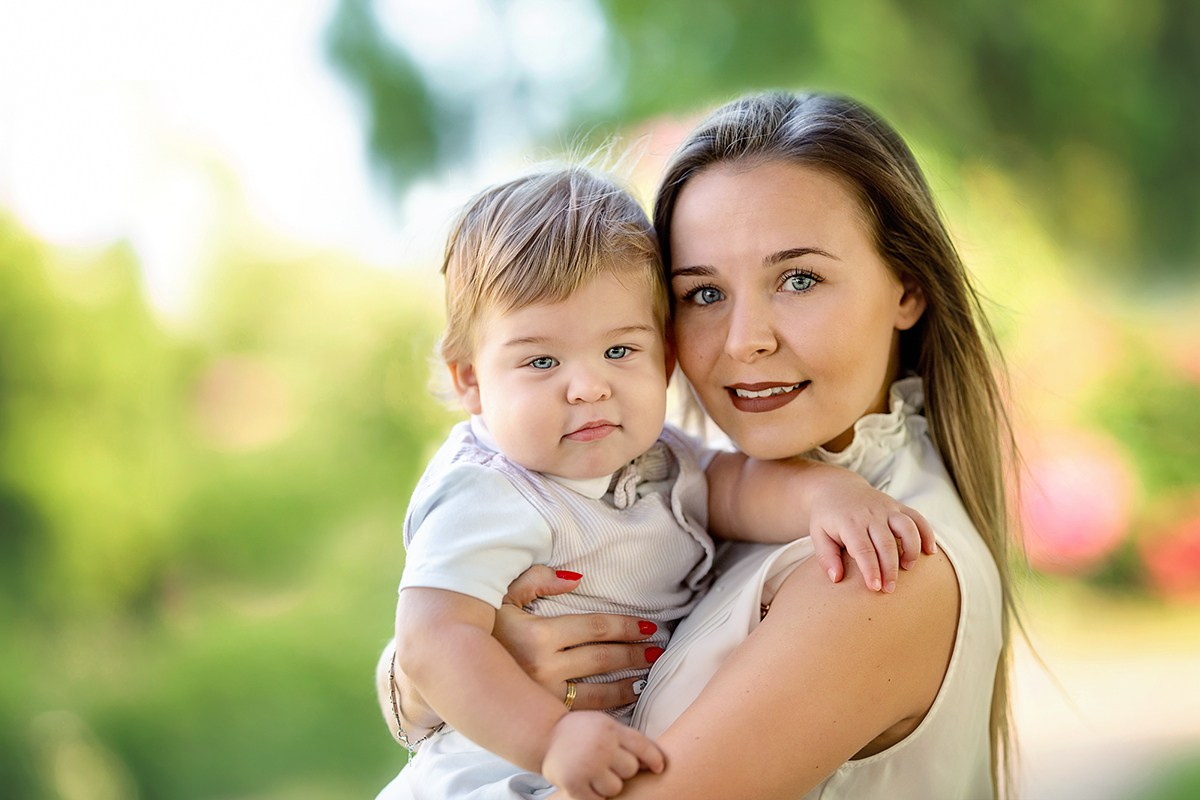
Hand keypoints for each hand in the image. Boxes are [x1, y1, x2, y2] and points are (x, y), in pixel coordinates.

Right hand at [498, 566, 660, 710]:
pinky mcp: (539, 714)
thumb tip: (575, 578)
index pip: (595, 629)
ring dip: (628, 682)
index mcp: (536, 635)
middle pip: (601, 659)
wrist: (450, 663)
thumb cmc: (483, 623)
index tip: (648, 626)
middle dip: (635, 653)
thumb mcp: (503, 593)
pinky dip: (607, 706)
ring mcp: (541, 695)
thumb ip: (536, 579)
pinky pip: (581, 712)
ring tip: (648, 672)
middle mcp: (541, 668)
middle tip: (658, 649)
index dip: (626, 627)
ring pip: (597, 691)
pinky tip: (625, 698)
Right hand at [542, 711, 664, 799]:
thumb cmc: (579, 731)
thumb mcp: (604, 724)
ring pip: (616, 787)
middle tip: (608, 764)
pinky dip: (595, 795)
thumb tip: (652, 762)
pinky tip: (587, 783)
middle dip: (623, 770)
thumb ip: (626, 739)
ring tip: (596, 773)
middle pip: (630, 769)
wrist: (544, 735)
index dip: (654, 759)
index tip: (658, 768)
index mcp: (610, 729)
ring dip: (609, 785)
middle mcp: (600, 746)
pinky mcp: (574, 785)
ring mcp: (587, 766)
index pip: (642, 746)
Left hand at [809, 478, 935, 592]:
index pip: (863, 549)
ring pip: (907, 527)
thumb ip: (826, 557)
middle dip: (890, 568)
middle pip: (886, 543)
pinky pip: (917, 517)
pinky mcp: (898, 506)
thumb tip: (836, 579)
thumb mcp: (818, 534)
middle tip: (890, 589)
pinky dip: (927, 533)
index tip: (875, 588)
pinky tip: (929, 551)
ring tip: (909, 568)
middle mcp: (870, 513)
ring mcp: (886, 508)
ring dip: (912, 549)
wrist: (836, 488)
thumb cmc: (827, 517)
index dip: (871, 569)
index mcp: (849, 522)